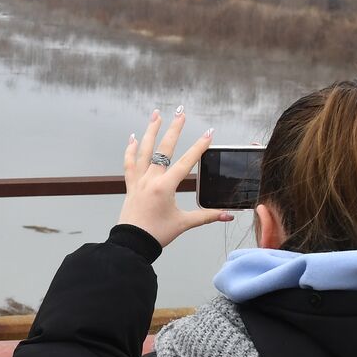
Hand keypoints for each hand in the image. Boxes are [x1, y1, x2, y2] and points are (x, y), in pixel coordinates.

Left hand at [118, 106, 231, 246]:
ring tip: (156, 114)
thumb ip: (206, 216)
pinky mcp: (130, 186)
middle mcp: (151, 180)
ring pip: (144, 151)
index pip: (186, 162)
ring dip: (150, 131)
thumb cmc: (156, 234)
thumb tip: (228, 215)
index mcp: (165, 187)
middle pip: (164, 149)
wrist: (131, 244)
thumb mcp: (184, 223)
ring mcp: (139, 181)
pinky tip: (133, 138)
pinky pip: (129, 164)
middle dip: (174, 129)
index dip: (199, 147)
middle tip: (181, 113)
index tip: (209, 133)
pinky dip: (130, 150)